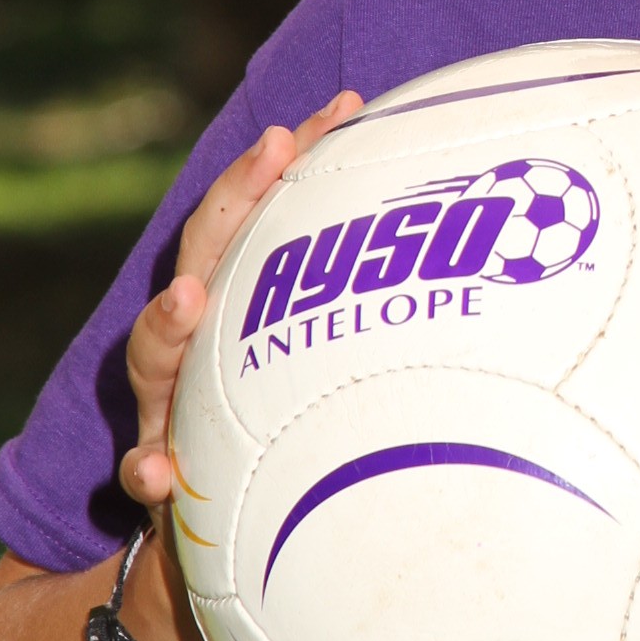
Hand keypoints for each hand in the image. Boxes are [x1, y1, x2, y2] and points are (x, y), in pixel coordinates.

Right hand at [119, 92, 362, 522]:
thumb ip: (378, 315)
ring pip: (153, 354)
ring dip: (168, 322)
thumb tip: (496, 248)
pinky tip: (157, 474)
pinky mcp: (160, 475)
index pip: (262, 214)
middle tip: (276, 146)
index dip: (296, 160)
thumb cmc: (291, 433)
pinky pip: (143, 471)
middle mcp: (196, 343)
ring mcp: (169, 403)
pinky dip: (146, 469)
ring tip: (189, 298)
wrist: (232, 531)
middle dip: (236, 198)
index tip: (346, 108)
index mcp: (236, 304)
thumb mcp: (329, 368)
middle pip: (205, 254)